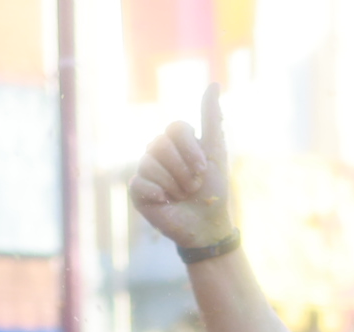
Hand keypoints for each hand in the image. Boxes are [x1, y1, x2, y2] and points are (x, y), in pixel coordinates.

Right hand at [129, 85, 237, 251]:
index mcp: (176, 142)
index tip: (203, 168)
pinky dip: (158, 194)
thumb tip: (214, 84)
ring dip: (173, 184)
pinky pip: (140, 183)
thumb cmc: (214, 190)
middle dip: (183, 169)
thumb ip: (211, 118)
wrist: (207, 225)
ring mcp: (146, 171)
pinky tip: (166, 202)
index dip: (190, 149)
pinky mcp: (138, 190)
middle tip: (193, 186)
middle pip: (161, 144)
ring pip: (149, 163)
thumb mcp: (215, 151)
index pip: (175, 128)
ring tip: (181, 196)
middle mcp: (158, 153)